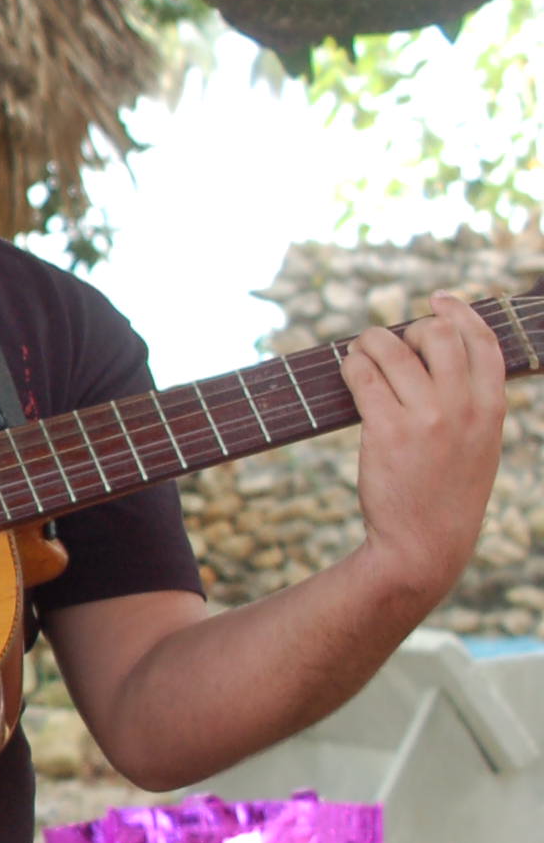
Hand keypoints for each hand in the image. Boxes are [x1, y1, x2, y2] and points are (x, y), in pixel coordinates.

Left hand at [347, 291, 505, 605]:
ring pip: (394, 351)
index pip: (483, 343)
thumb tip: (439, 357)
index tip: (439, 299)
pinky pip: (364, 377)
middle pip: (437, 335)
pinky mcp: (386, 431)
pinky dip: (352, 365)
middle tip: (392, 346)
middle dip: (410, 330)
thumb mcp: (478, 446)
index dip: (460, 313)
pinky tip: (348, 368)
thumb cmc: (446, 492)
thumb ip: (470, 403)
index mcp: (492, 410)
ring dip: (371, 342)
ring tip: (360, 352)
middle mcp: (463, 408)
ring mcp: (426, 418)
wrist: (424, 543)